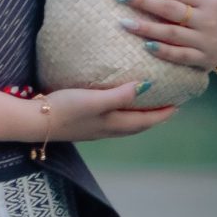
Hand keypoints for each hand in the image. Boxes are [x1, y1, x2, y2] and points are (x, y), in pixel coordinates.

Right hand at [42, 81, 178, 141]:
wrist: (37, 122)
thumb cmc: (66, 109)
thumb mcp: (95, 100)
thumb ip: (120, 95)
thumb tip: (146, 87)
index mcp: (114, 124)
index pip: (146, 120)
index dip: (163, 114)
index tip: (179, 105)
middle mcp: (108, 129)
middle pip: (138, 124)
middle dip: (155, 116)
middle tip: (168, 105)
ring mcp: (96, 128)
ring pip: (126, 123)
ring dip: (139, 116)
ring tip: (146, 104)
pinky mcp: (85, 123)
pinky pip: (113, 119)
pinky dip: (123, 113)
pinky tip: (115, 104)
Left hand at [113, 0, 216, 72]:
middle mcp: (206, 20)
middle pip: (170, 10)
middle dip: (143, 2)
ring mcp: (205, 42)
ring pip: (173, 35)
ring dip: (147, 29)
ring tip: (125, 23)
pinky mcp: (204, 60)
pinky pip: (181, 57)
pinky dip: (164, 53)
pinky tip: (146, 46)